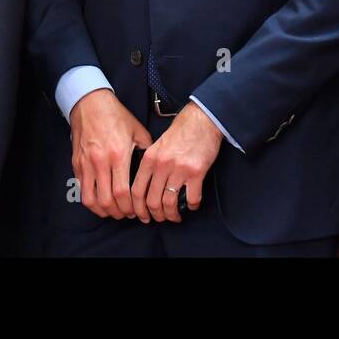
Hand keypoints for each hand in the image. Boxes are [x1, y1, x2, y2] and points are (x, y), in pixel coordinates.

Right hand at [69, 89, 151, 219]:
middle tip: (127, 214)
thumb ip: (147, 150)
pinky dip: (91, 200)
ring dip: (103, 210)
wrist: (90, 103)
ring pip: (91, 199)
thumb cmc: (116, 116)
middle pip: (107, 200)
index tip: (136, 210)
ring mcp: (86, 164)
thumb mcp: (138, 130)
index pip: (123, 192)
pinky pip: (81, 189)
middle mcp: (101, 162)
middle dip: (119, 213)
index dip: (130, 206)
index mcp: (118, 154)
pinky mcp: (76, 164)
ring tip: (113, 211)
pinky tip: (100, 201)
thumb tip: (155, 166)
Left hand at [131, 102, 222, 223]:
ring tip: (175, 216)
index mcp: (149, 158)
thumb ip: (150, 163)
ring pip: (169, 203)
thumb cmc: (181, 131)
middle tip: (159, 218)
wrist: (201, 119)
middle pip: (152, 201)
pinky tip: (192, 205)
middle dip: (155, 215)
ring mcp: (179, 169)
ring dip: (171, 214)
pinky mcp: (196, 172)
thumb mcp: (157, 145)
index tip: (142, 215)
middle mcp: (162, 165)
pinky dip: (192, 206)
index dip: (137, 208)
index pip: (136, 190)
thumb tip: (145, 186)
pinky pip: (192, 198)